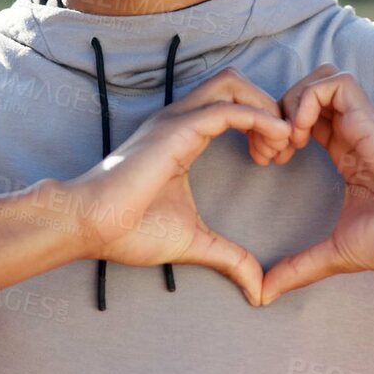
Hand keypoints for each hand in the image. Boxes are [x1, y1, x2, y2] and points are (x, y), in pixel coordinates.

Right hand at [63, 67, 291, 304]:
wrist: (90, 226)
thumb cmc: (129, 231)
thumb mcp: (195, 243)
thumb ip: (230, 258)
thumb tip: (259, 291)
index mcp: (183, 136)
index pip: (232, 104)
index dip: (263, 123)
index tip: (275, 160)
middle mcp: (180, 119)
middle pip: (236, 82)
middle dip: (270, 107)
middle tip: (284, 149)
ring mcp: (177, 120)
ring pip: (233, 83)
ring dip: (266, 108)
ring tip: (279, 147)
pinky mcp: (176, 130)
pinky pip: (227, 109)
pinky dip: (258, 119)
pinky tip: (271, 146)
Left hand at [261, 65, 373, 304]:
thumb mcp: (334, 254)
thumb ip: (298, 268)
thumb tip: (262, 295)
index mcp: (344, 154)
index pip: (303, 120)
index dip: (276, 132)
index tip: (269, 162)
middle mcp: (351, 132)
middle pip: (305, 92)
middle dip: (276, 113)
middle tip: (271, 150)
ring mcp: (360, 122)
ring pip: (317, 78)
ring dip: (291, 102)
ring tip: (289, 141)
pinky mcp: (369, 117)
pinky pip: (334, 82)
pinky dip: (309, 100)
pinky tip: (304, 134)